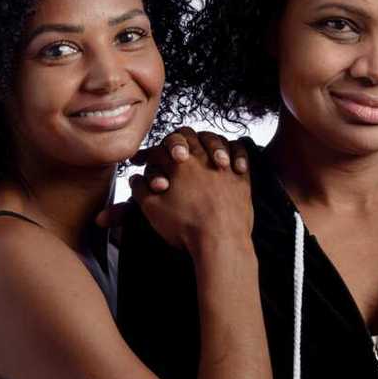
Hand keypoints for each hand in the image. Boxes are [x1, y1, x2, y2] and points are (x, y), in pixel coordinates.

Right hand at [119, 128, 252, 254]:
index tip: (142, 160)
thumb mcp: (153, 210)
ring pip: (214, 139)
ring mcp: (223, 165)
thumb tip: (136, 178)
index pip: (158, 150)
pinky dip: (233, 151)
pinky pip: (239, 152)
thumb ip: (141, 190)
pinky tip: (228, 161)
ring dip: (205, 142)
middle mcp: (201, 158)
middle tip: (172, 152)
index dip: (147, 155)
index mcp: (177, 164)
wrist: (221, 242)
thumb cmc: (186, 227)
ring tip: (201, 153)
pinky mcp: (241, 177)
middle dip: (175, 141)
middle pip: (186, 136)